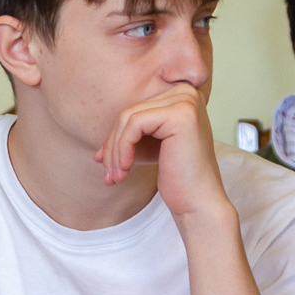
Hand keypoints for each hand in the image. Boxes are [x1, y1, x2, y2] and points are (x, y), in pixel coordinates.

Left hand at [94, 84, 229, 223]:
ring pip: (128, 118)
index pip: (135, 111)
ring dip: (115, 151)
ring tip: (116, 177)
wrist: (198, 201)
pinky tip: (126, 169)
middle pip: (129, 113)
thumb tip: (96, 154)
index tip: (108, 165)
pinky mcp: (180, 113)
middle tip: (109, 176)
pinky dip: (123, 148)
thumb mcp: (146, 152)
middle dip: (112, 147)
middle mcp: (186, 93)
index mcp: (181, 96)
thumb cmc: (176, 177)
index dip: (116, 138)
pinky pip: (134, 124)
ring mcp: (186, 101)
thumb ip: (124, 143)